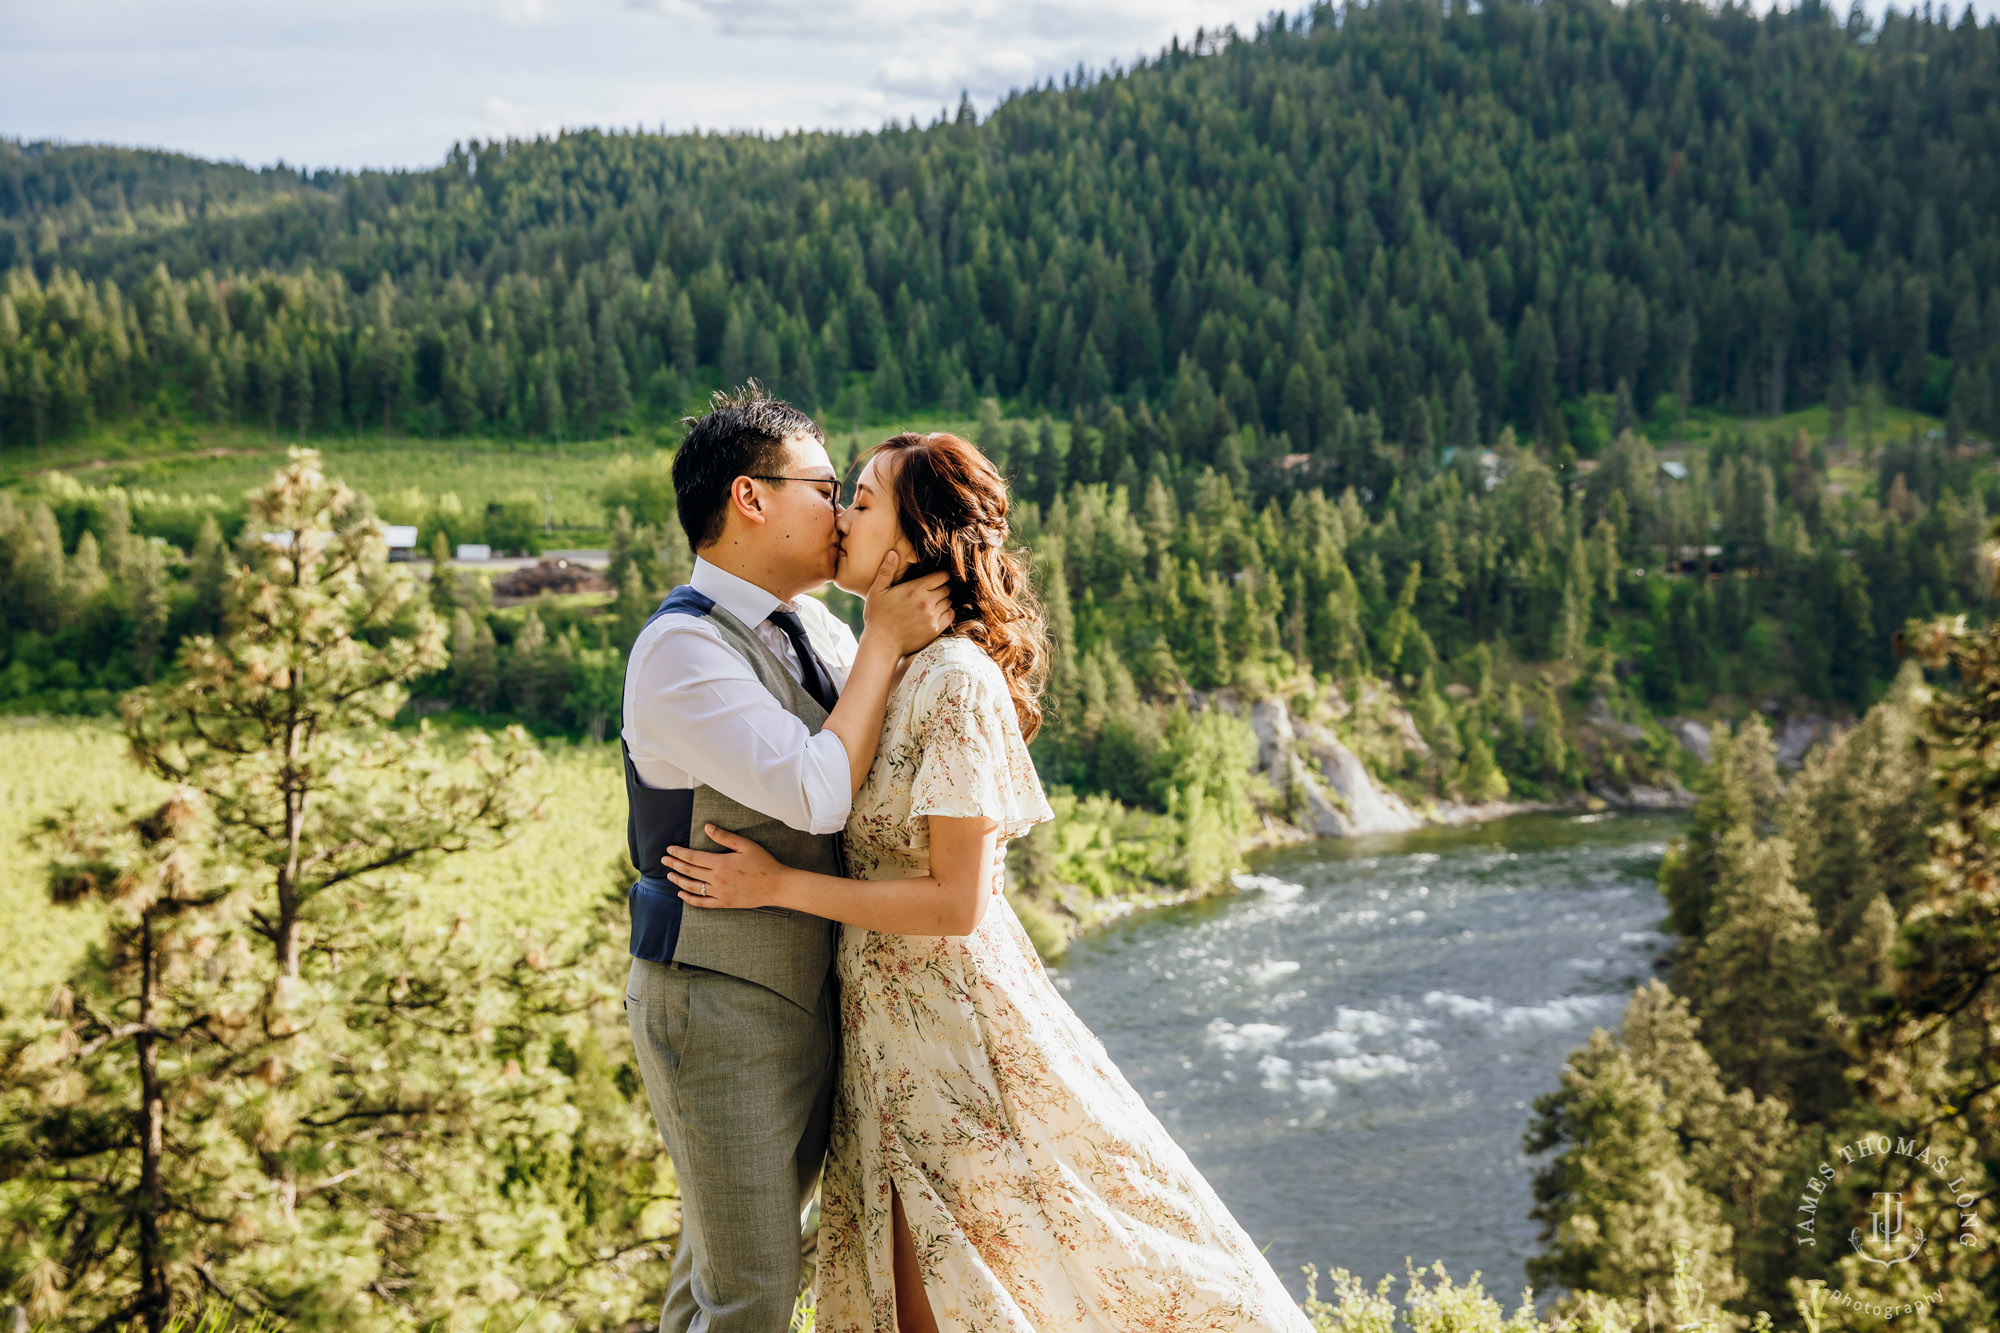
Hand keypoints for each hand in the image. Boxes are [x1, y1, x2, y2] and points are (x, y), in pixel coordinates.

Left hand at [665, 824, 789, 910]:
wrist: (776, 886)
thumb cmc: (763, 863)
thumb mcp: (745, 845)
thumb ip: (724, 837)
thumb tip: (707, 827)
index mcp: (721, 863)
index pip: (693, 858)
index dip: (679, 853)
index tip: (670, 849)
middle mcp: (717, 879)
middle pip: (689, 871)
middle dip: (674, 865)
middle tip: (663, 860)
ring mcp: (719, 893)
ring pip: (693, 887)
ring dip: (678, 881)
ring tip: (669, 875)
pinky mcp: (724, 903)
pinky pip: (702, 902)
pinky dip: (690, 899)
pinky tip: (682, 894)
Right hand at [861, 551, 952, 656]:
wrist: (881, 644)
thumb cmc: (877, 616)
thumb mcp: (877, 591)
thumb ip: (886, 571)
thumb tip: (893, 552)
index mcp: (915, 589)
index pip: (942, 576)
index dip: (941, 576)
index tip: (936, 579)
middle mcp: (927, 601)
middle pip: (947, 589)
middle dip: (942, 588)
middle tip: (933, 591)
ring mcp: (932, 616)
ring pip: (949, 602)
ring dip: (944, 601)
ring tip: (933, 603)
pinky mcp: (935, 629)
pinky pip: (950, 616)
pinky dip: (947, 613)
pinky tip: (937, 614)